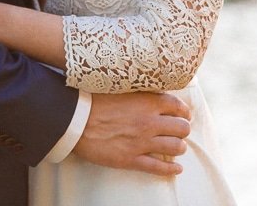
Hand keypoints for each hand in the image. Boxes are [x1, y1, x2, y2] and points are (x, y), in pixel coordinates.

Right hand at [72, 91, 191, 176]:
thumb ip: (139, 91)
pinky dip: (171, 169)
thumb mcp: (118, 87)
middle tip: (177, 130)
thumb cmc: (92, 100)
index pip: (178, 107)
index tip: (183, 114)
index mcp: (146, 102)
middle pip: (182, 128)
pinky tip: (177, 168)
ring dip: (179, 147)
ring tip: (176, 146)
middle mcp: (148, 122)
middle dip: (182, 129)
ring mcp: (141, 142)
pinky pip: (159, 167)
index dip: (184, 111)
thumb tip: (153, 91)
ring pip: (176, 148)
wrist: (72, 119)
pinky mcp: (131, 159)